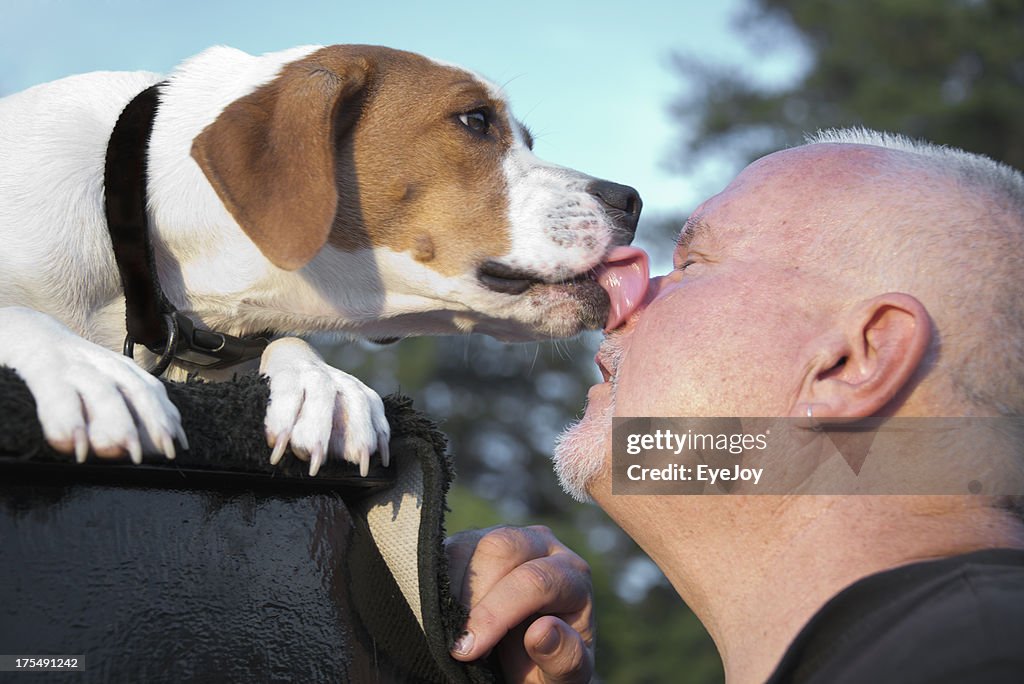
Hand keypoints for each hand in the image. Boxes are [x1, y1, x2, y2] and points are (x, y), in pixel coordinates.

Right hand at [446, 525, 593, 682]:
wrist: (526, 659)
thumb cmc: (547, 666)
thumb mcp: (564, 676)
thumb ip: (564, 658)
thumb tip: (543, 630)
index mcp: (572, 575)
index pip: (536, 580)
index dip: (498, 613)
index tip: (468, 650)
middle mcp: (543, 545)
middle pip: (502, 547)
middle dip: (473, 596)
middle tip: (458, 641)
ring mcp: (507, 537)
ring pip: (470, 544)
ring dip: (452, 589)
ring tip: (452, 630)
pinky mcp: (475, 541)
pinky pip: (448, 549)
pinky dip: (439, 581)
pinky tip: (443, 614)